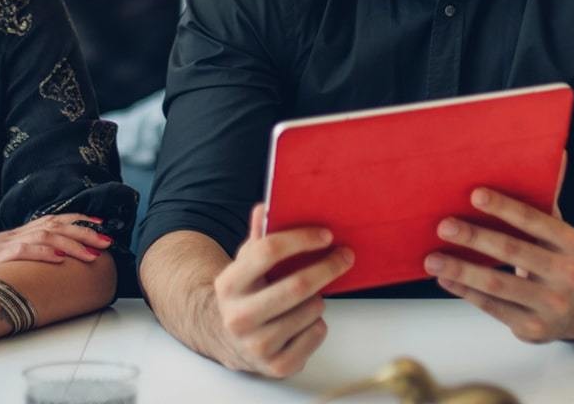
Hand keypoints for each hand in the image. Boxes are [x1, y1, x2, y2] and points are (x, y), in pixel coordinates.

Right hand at [0, 213, 112, 278]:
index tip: (100, 224)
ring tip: (91, 254)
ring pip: (44, 236)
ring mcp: (2, 244)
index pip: (51, 219)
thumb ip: (25, 260)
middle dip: (83, 231)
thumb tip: (56, 266)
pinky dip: (44, 253)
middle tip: (106, 241)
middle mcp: (10, 234)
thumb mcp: (5, 266)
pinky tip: (60, 259)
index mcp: (14, 234)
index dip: (77, 219)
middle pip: (53, 224)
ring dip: (71, 244)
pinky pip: (23, 250)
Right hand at [211, 203, 353, 377]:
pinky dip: (318, 323)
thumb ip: (259, 236)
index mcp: (229, 284)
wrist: (228, 339)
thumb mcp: (247, 263)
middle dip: (328, 267)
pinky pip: (316, 334)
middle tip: (346, 256)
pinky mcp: (276, 366)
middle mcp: (238, 317)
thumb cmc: (247, 293)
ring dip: (319, 298)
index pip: (266, 252)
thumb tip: (266, 206)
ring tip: (307, 297)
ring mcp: (256, 345)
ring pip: (311, 310)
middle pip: (297, 286)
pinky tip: (303, 320)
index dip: (301, 239)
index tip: (326, 235)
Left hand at [425, 186, 573, 342]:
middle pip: (514, 251)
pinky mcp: (532, 326)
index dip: (505, 208)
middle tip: (444, 225)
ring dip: (462, 269)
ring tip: (432, 258)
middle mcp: (566, 273)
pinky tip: (445, 278)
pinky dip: (465, 292)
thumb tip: (556, 153)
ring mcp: (550, 303)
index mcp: (571, 243)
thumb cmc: (555, 260)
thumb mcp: (557, 231)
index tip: (475, 195)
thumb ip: (548, 196)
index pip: (536, 221)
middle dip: (476, 237)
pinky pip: (492, 307)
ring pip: (498, 283)